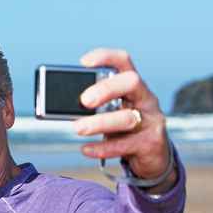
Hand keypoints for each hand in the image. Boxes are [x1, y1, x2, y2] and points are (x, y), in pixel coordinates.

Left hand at [73, 49, 176, 191]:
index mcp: (132, 85)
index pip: (123, 61)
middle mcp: (145, 98)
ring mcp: (151, 121)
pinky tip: (86, 149)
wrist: (152, 156)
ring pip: (127, 118)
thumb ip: (92, 106)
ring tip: (78, 128)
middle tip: (84, 101)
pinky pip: (125, 145)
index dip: (105, 57)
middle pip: (131, 82)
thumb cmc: (124, 128)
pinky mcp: (150, 144)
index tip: (83, 63)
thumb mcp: (110, 112)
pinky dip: (103, 148)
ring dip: (99, 123)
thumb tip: (60, 107)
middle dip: (106, 89)